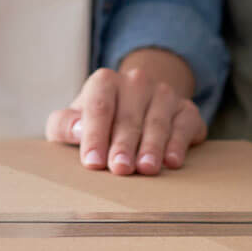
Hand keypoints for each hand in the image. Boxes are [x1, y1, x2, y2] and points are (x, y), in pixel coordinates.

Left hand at [45, 49, 204, 176]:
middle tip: (120, 168)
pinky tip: (172, 161)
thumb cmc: (99, 121)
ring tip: (146, 169)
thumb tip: (77, 130)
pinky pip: (183, 125)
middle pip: (128, 117)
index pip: (98, 108)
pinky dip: (178, 144)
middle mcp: (136, 82)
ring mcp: (164, 94)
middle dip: (123, 145)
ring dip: (151, 147)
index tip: (92, 162)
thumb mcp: (74, 120)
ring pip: (157, 122)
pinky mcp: (187, 109)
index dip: (94, 135)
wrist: (139, 105)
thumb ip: (64, 124)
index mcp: (105, 81)